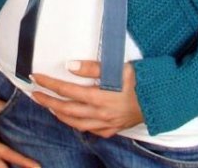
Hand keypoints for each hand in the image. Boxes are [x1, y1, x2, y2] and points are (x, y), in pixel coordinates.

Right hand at [0, 85, 40, 167]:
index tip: (35, 166)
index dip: (22, 160)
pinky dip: (10, 159)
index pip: (6, 154)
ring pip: (0, 163)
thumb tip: (23, 111)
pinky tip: (22, 158)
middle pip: (1, 166)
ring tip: (30, 166)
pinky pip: (1, 155)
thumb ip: (6, 107)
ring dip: (13, 166)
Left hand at [29, 60, 143, 137]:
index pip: (66, 90)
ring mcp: (106, 123)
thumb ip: (93, 67)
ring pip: (75, 123)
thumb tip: (69, 66)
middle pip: (66, 109)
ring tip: (49, 107)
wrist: (163, 99)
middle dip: (47, 101)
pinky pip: (90, 130)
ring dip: (59, 115)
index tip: (36, 77)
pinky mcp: (113, 128)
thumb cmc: (143, 79)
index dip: (49, 83)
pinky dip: (77, 125)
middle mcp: (99, 113)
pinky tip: (74, 120)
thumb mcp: (119, 67)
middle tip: (34, 94)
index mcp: (99, 97)